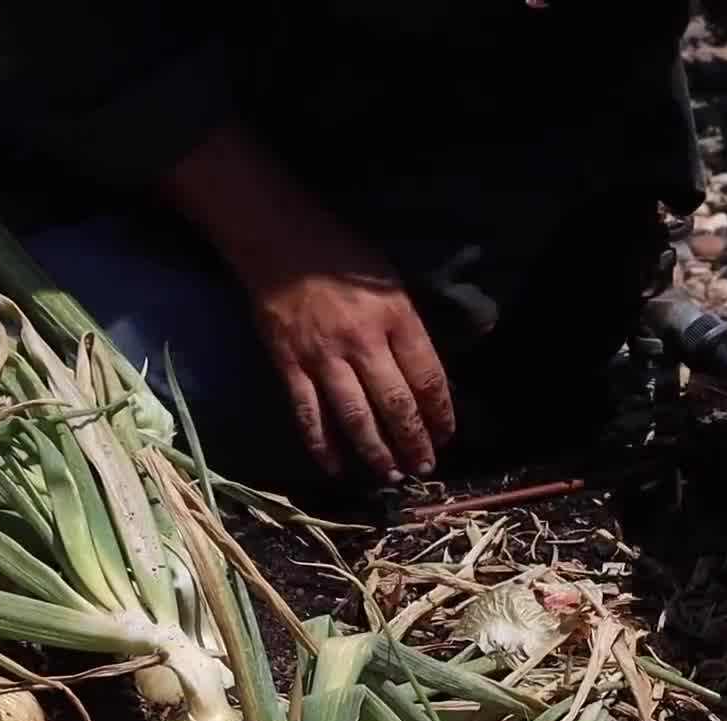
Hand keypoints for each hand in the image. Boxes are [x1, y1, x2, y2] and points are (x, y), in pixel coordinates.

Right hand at [247, 248, 452, 481]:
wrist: (280, 241)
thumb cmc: (341, 257)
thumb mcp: (391, 282)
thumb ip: (411, 327)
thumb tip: (432, 374)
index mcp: (396, 317)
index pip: (428, 377)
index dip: (441, 413)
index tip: (446, 435)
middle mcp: (363, 341)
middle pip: (396, 404)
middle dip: (414, 441)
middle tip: (423, 465)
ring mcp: (324, 356)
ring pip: (355, 417)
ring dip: (375, 452)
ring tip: (390, 474)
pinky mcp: (290, 365)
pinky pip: (309, 415)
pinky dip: (323, 447)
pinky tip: (337, 468)